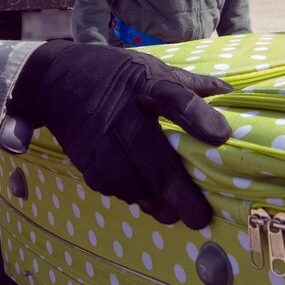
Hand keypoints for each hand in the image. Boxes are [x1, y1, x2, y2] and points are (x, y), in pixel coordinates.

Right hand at [2, 41, 231, 228]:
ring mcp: (98, 136)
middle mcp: (121, 112)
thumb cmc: (115, 73)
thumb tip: (228, 91)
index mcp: (145, 84)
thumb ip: (188, 83)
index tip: (222, 137)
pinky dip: (128, 196)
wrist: (55, 78)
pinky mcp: (83, 155)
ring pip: (126, 176)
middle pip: (151, 152)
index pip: (174, 98)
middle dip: (177, 188)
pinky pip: (108, 184)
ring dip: (151, 201)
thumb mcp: (150, 68)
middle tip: (199, 216)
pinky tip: (146, 202)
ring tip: (173, 216)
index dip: (197, 117)